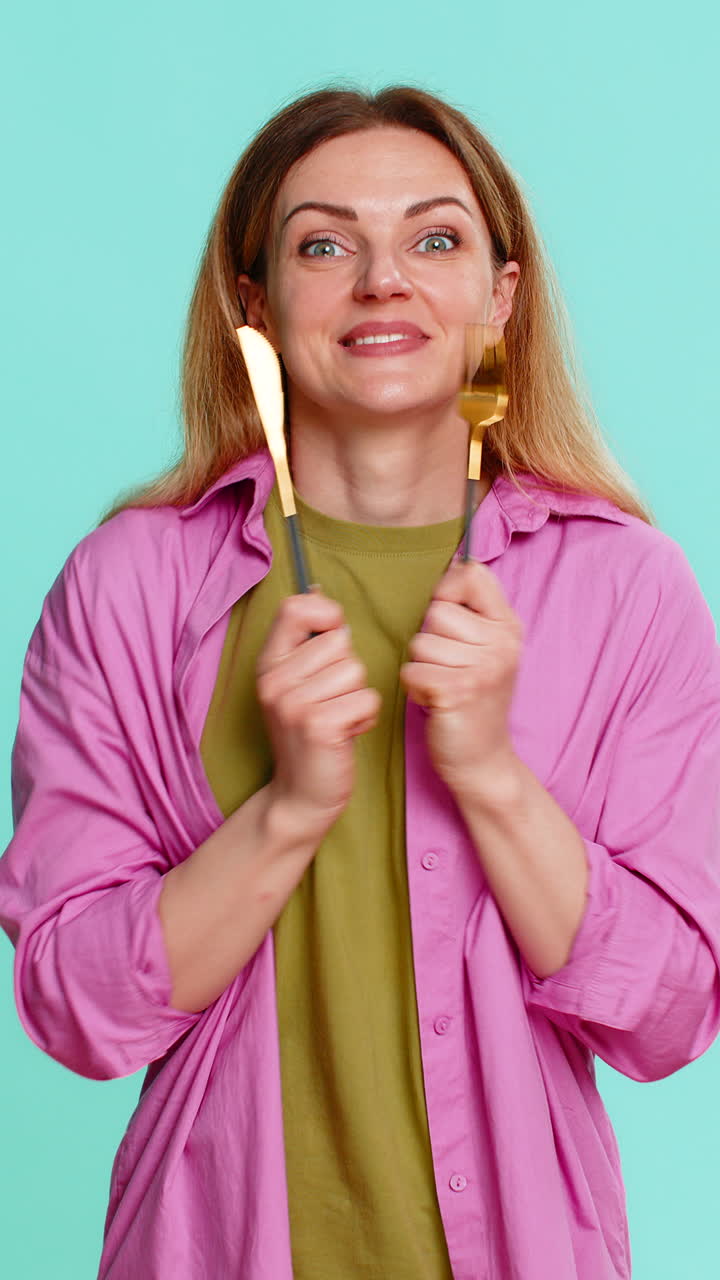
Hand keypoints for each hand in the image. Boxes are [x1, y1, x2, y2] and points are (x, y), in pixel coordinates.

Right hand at [256, 590, 380, 831]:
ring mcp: (293, 703)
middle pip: (339, 643)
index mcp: (268, 664)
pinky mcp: (318, 726)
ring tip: (337, 719)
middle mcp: (274, 681)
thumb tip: (321, 598)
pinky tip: (345, 734)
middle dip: (348, 672)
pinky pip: (366, 699)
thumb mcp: (296, 684)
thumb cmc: (309, 733)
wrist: (300, 795)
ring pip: (356, 672)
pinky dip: (365, 718)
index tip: (332, 637)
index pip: (295, 608)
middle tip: (330, 702)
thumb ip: (307, 645)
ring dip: (357, 698)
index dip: (325, 614)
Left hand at [400, 560, 521, 796]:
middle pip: (436, 612)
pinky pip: (411, 670)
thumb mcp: (488, 649)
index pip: (472, 574)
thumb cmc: (475, 700)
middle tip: (449, 669)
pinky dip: (415, 688)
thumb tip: (455, 564)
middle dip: (431, 641)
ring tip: (443, 686)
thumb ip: (474, 610)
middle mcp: (502, 644)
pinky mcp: (457, 691)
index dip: (448, 591)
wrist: (484, 760)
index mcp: (509, 627)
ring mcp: (482, 668)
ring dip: (422, 667)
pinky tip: (435, 701)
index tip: (450, 620)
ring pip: (420, 643)